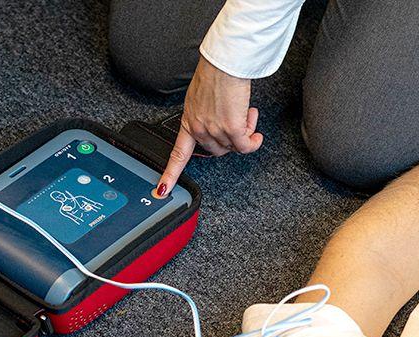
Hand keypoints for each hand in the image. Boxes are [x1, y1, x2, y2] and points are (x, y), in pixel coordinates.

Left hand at [156, 57, 262, 195]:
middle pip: (216, 150)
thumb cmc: (215, 75)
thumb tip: (217, 124)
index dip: (170, 174)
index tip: (162, 189)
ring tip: (246, 113)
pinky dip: (253, 142)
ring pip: (232, 147)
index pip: (177, 155)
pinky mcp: (232, 128)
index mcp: (188, 122)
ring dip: (245, 133)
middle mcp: (199, 129)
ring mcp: (214, 130)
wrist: (225, 64)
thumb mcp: (200, 99)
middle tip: (239, 120)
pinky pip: (245, 146)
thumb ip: (205, 116)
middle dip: (230, 139)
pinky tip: (257, 135)